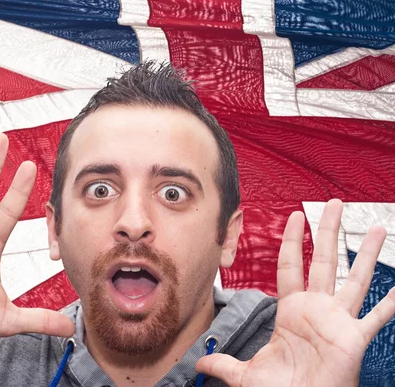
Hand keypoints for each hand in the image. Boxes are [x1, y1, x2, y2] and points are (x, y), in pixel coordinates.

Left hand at [196, 199, 394, 386]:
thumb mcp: (246, 374)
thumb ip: (223, 362)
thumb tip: (199, 361)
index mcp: (291, 310)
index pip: (291, 265)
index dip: (293, 240)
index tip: (296, 216)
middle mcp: (317, 309)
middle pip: (324, 260)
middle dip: (328, 231)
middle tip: (335, 204)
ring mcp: (338, 320)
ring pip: (355, 279)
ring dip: (366, 254)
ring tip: (379, 229)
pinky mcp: (354, 338)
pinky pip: (376, 317)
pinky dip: (390, 304)